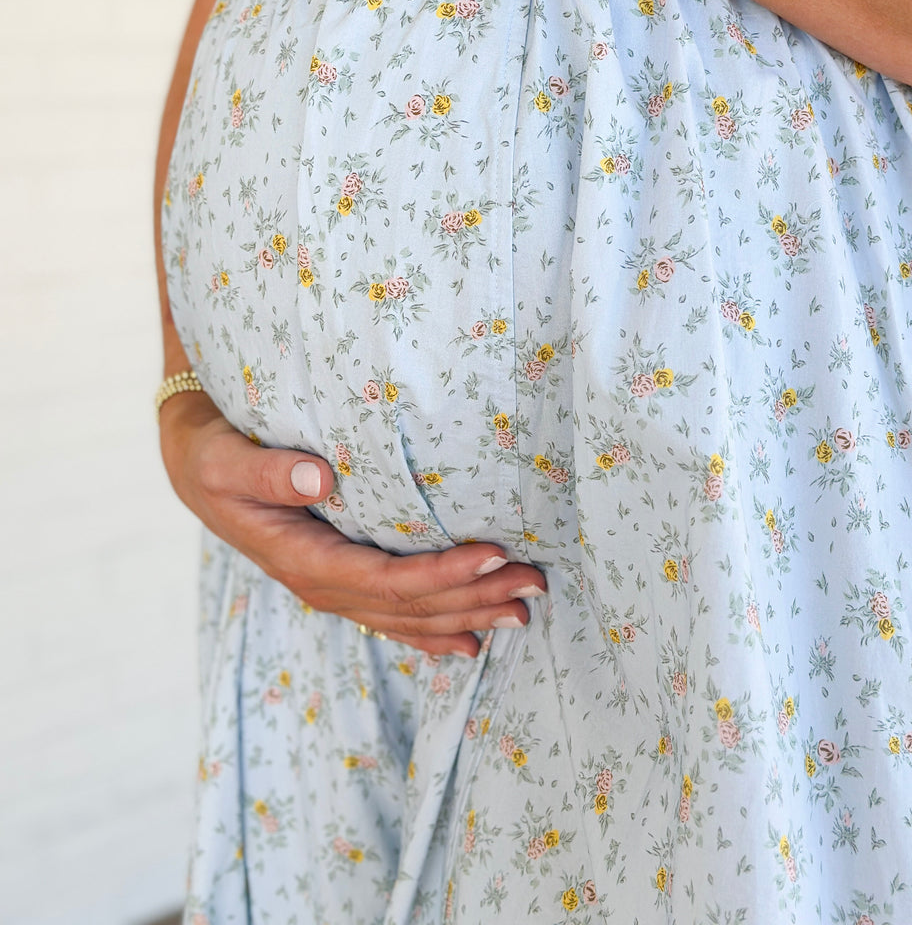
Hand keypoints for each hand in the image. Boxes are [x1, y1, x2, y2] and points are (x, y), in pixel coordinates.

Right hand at [159, 390, 545, 656]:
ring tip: (522, 609)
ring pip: (408, 616)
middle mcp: (322, 585)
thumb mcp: (226, 461)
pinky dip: (433, 629)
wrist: (193, 466)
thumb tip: (320, 478)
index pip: (386, 580)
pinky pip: (391, 615)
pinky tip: (469, 641)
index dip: (442, 573)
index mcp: (302, 560)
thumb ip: (269, 472)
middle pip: (410, 606)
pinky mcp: (339, 578)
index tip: (493, 554)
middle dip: (474, 598)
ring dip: (467, 614)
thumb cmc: (213, 455)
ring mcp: (332, 588)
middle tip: (534, 584)